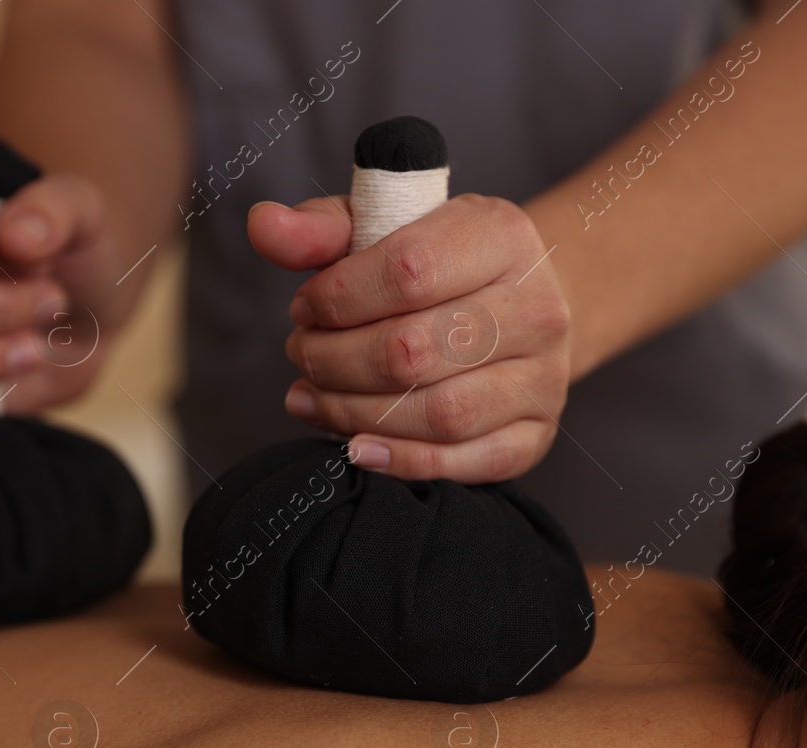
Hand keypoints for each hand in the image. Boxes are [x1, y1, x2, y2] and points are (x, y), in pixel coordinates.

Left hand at [247, 194, 571, 483]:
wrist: (519, 307)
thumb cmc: (440, 266)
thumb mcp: (385, 228)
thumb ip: (321, 229)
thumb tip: (263, 226)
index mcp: (503, 236)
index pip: (408, 271)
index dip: (337, 297)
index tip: (304, 307)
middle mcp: (537, 308)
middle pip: (413, 351)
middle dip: (333, 359)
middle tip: (302, 354)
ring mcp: (544, 378)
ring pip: (439, 414)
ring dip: (354, 412)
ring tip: (313, 396)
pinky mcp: (535, 434)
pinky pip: (466, 462)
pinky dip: (401, 461)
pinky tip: (354, 444)